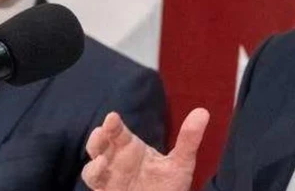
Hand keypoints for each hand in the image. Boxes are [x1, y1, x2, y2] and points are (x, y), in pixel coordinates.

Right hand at [82, 108, 209, 190]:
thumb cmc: (168, 186)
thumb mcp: (181, 163)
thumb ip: (188, 139)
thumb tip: (203, 112)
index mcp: (130, 148)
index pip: (117, 132)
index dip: (113, 124)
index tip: (113, 117)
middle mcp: (115, 161)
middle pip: (99, 145)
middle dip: (98, 137)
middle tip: (105, 130)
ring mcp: (109, 178)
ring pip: (91, 167)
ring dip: (93, 163)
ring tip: (102, 158)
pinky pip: (95, 184)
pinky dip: (96, 175)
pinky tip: (104, 170)